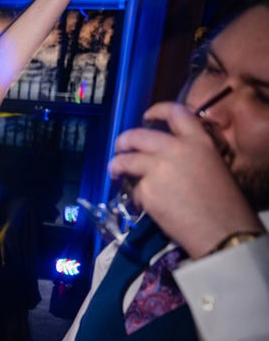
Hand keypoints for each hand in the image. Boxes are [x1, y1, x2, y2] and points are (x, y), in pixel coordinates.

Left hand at [111, 101, 261, 258]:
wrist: (222, 229)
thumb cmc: (225, 203)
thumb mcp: (214, 165)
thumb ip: (191, 153)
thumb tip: (168, 155)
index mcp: (198, 141)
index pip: (175, 112)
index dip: (158, 110)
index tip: (147, 116)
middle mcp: (175, 149)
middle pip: (138, 135)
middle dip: (124, 140)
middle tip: (120, 147)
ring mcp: (158, 169)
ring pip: (126, 161)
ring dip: (116, 166)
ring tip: (115, 172)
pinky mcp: (147, 190)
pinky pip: (134, 189)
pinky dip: (136, 195)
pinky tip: (144, 203)